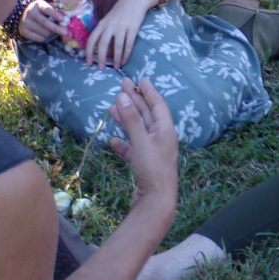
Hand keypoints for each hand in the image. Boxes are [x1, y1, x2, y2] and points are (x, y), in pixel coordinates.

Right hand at [19, 0, 66, 41]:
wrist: (24, 15)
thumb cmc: (42, 11)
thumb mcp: (48, 7)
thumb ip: (58, 11)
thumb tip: (68, 18)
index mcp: (38, 4)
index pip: (47, 9)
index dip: (55, 14)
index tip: (63, 20)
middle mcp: (30, 12)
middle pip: (45, 23)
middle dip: (57, 28)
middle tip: (66, 32)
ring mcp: (25, 22)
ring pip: (44, 32)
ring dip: (51, 33)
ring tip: (51, 30)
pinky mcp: (24, 31)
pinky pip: (39, 38)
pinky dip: (44, 38)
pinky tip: (43, 33)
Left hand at [84, 0, 153, 67]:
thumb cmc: (121, 11)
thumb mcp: (109, 19)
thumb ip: (104, 30)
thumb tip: (101, 48)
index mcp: (102, 24)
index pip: (91, 39)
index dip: (88, 52)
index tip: (88, 63)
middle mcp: (110, 26)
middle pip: (102, 44)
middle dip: (100, 58)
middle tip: (100, 68)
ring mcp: (122, 27)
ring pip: (117, 46)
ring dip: (115, 58)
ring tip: (115, 67)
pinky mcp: (133, 28)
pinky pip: (129, 44)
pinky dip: (126, 54)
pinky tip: (125, 60)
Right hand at [107, 78, 177, 208]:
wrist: (156, 200)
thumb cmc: (152, 169)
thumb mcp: (141, 141)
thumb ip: (132, 119)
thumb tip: (122, 96)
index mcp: (166, 130)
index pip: (158, 105)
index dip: (149, 91)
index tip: (141, 79)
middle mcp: (162, 138)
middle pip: (148, 114)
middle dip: (135, 100)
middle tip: (122, 85)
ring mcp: (154, 151)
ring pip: (139, 130)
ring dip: (127, 118)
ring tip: (112, 108)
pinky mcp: (145, 164)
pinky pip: (133, 148)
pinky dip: (124, 142)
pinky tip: (113, 140)